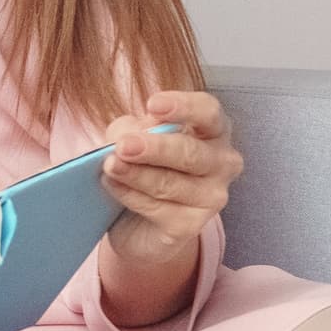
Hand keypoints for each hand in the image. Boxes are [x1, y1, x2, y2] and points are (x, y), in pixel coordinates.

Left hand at [100, 88, 240, 268]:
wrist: (139, 222)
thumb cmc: (144, 167)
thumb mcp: (134, 138)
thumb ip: (131, 129)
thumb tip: (126, 135)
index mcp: (212, 131)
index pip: (208, 112)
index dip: (183, 107)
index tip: (152, 104)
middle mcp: (221, 162)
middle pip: (190, 152)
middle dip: (155, 148)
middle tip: (123, 146)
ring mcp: (211, 197)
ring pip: (170, 183)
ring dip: (136, 174)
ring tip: (109, 166)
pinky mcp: (190, 226)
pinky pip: (157, 208)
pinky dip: (130, 195)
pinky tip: (112, 185)